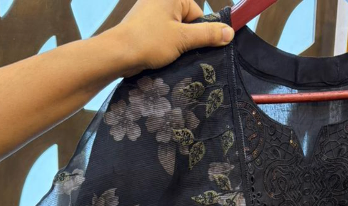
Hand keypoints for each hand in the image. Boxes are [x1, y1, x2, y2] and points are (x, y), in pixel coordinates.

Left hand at [107, 0, 234, 76]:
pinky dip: (164, 48)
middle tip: (181, 54)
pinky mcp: (143, 27)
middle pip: (186, 23)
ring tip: (169, 56)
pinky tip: (161, 57)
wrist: (117, 54)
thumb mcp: (183, 38)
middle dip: (187, 40)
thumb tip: (230, 32)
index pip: (197, 14)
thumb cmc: (149, 41)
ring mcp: (150, 13)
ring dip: (176, 46)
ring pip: (175, 31)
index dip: (199, 33)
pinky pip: (162, 36)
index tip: (195, 47)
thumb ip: (207, 35)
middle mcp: (161, 0)